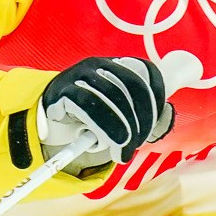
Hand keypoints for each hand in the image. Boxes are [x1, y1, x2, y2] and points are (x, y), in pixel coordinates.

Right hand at [37, 56, 174, 168]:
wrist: (48, 115)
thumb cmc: (90, 115)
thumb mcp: (117, 110)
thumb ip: (140, 112)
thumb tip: (166, 118)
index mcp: (119, 65)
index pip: (147, 70)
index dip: (157, 93)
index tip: (157, 119)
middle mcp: (101, 64)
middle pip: (131, 85)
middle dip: (141, 119)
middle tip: (137, 143)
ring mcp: (80, 75)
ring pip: (110, 97)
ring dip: (122, 129)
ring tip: (123, 151)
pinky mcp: (62, 90)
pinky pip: (86, 106)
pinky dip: (101, 127)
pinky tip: (106, 143)